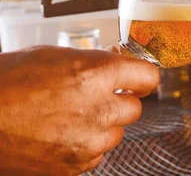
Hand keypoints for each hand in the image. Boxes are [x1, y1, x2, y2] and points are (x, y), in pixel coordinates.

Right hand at [0, 46, 158, 175]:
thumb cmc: (5, 83)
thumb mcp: (51, 56)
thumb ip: (91, 61)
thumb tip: (113, 62)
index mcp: (96, 74)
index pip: (148, 76)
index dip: (142, 76)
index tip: (139, 79)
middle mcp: (99, 109)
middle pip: (135, 108)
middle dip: (120, 101)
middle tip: (97, 97)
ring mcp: (88, 141)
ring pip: (116, 134)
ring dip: (103, 126)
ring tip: (71, 116)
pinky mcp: (73, 166)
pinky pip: (95, 156)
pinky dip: (85, 147)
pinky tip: (61, 135)